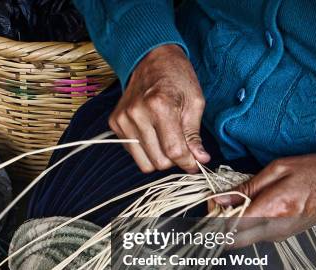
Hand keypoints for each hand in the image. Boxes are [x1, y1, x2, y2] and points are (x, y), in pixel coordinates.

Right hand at [110, 44, 209, 173]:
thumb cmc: (176, 77)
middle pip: (158, 161)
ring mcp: (123, 119)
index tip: (196, 164)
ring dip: (159, 157)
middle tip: (182, 148)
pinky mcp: (115, 123)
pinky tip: (153, 133)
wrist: (151, 59)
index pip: (174, 151)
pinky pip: (132, 152)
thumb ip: (194, 135)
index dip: (188, 162)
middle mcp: (137, 113)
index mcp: (160, 106)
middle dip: (174, 160)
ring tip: (167, 141)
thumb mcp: (194, 102)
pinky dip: (145, 149)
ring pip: (144, 162)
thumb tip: (200, 159)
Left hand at [214, 154, 315, 245]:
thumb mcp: (276, 170)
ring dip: (231, 225)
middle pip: (233, 241)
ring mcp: (279, 236)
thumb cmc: (311, 172)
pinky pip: (254, 235)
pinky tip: (248, 208)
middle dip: (218, 226)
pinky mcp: (281, 237)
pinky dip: (244, 225)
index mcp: (273, 210)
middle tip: (218, 206)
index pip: (231, 227)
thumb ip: (245, 187)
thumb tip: (219, 198)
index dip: (215, 217)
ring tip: (233, 203)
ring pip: (242, 239)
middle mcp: (275, 229)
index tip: (212, 203)